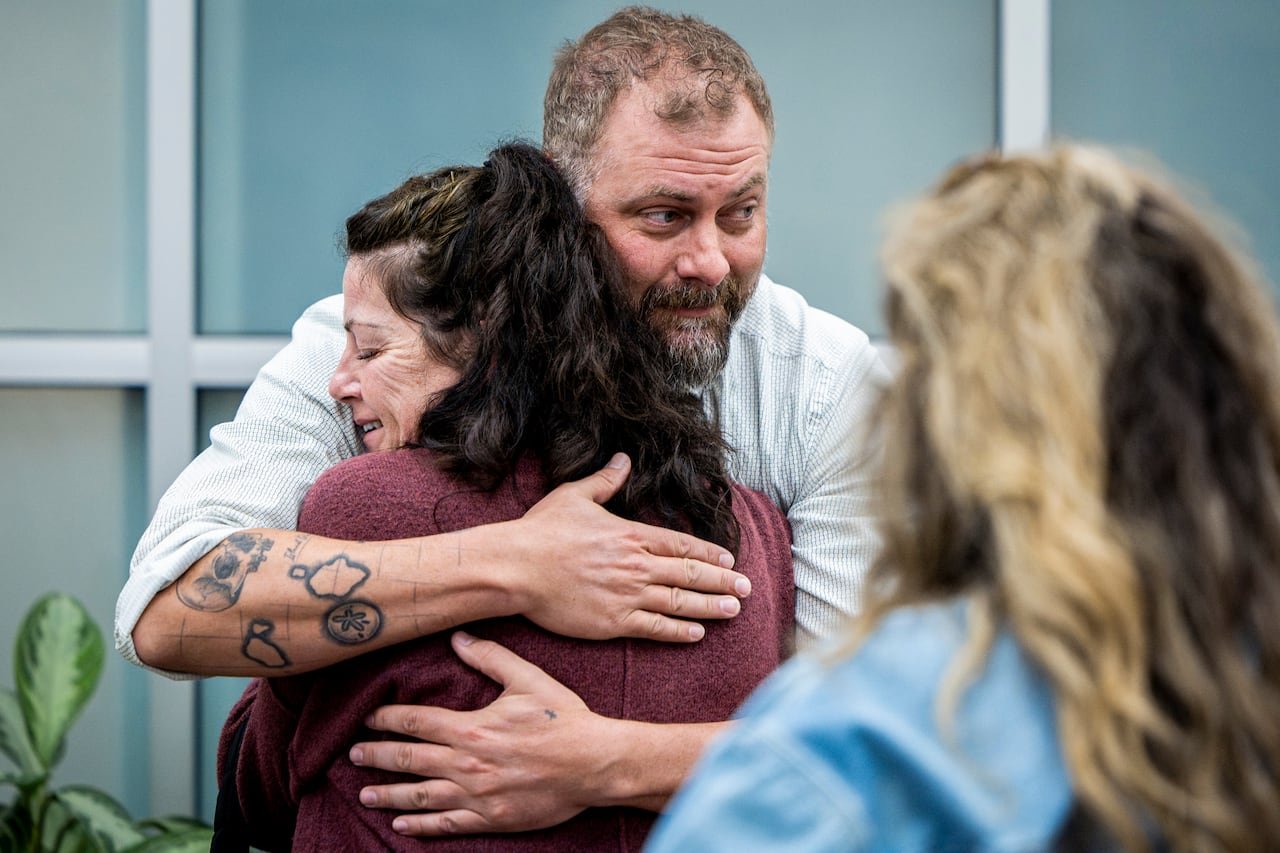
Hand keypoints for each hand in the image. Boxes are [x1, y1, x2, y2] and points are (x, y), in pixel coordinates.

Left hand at [350, 632, 608, 834]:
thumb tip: (458, 638)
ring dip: (388, 794)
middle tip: (353, 754)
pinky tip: (401, 824)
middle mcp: (468, 765)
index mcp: (473, 729)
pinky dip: (421, 826)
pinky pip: (447, 824)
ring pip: (420, 796)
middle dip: (377, 756)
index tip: (368, 718)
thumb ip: (491, 658)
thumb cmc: (564, 720)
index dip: (387, 719)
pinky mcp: (491, 819)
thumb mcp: (530, 680)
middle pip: (409, 760)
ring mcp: (478, 796)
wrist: (595, 764)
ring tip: (365, 792)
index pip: (417, 722)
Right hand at [508, 453, 751, 642]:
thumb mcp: (575, 495)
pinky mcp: (613, 622)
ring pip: (680, 602)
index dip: (709, 553)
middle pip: (690, 574)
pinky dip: (679, 632)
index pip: (681, 545)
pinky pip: (655, 628)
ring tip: (733, 609)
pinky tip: (697, 634)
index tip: (730, 558)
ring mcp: (627, 595)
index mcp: (631, 535)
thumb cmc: (542, 531)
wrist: (516, 567)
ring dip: (711, 607)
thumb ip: (605, 480)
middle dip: (722, 581)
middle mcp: (636, 565)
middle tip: (747, 588)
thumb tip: (623, 459)